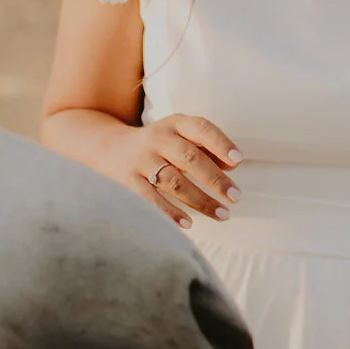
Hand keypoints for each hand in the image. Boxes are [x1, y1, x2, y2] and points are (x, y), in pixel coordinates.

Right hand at [113, 114, 241, 226]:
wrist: (111, 148)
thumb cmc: (160, 146)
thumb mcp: (181, 138)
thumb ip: (208, 148)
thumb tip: (233, 165)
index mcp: (175, 124)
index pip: (201, 128)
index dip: (220, 143)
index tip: (238, 160)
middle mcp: (158, 138)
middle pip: (189, 158)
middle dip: (215, 179)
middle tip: (236, 197)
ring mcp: (142, 160)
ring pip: (174, 182)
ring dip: (200, 200)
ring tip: (222, 214)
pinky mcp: (129, 180)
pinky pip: (152, 199)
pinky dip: (171, 212)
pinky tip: (189, 224)